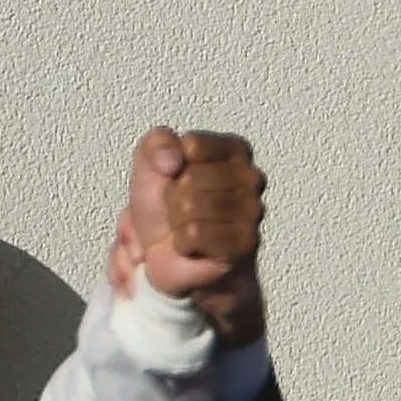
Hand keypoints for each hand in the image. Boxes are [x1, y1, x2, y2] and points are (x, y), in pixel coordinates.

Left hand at [111, 126, 266, 346]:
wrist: (169, 257)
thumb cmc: (164, 208)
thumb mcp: (149, 164)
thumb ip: (157, 143)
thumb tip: (174, 160)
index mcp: (233, 151)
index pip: (191, 146)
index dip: (170, 166)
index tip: (175, 179)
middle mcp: (250, 177)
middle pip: (190, 178)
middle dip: (172, 198)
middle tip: (180, 211)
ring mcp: (251, 211)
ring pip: (191, 206)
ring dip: (177, 222)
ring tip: (187, 227)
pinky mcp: (244, 242)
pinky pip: (196, 233)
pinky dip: (183, 242)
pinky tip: (194, 245)